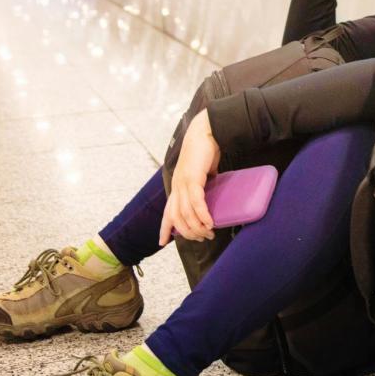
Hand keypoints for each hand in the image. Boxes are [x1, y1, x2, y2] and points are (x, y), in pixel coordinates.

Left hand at [159, 110, 221, 244]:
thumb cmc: (204, 151)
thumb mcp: (202, 173)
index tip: (162, 242)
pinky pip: (196, 202)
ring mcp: (183, 183)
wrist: (204, 133)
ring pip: (186, 213)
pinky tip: (209, 222)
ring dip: (197, 227)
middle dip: (188, 232)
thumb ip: (203, 184)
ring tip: (209, 233)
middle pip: (177, 218)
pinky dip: (202, 214)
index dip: (164, 228)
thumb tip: (212, 193)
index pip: (167, 212)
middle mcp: (176, 186)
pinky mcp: (193, 178)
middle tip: (202, 238)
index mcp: (177, 186)